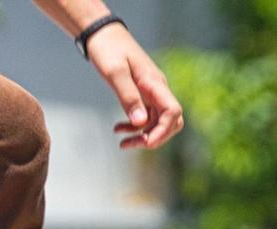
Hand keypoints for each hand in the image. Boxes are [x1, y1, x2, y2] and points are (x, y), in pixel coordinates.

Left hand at [86, 26, 182, 148]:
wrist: (103, 35)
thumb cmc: (108, 51)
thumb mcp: (115, 73)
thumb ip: (128, 97)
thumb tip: (140, 123)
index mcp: (155, 83)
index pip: (173, 112)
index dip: (163, 131)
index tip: (146, 143)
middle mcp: (158, 89)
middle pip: (171, 121)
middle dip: (154, 138)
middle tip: (128, 144)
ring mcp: (151, 92)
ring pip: (157, 122)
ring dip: (142, 136)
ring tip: (121, 143)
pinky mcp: (142, 94)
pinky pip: (146, 116)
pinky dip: (134, 127)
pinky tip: (118, 129)